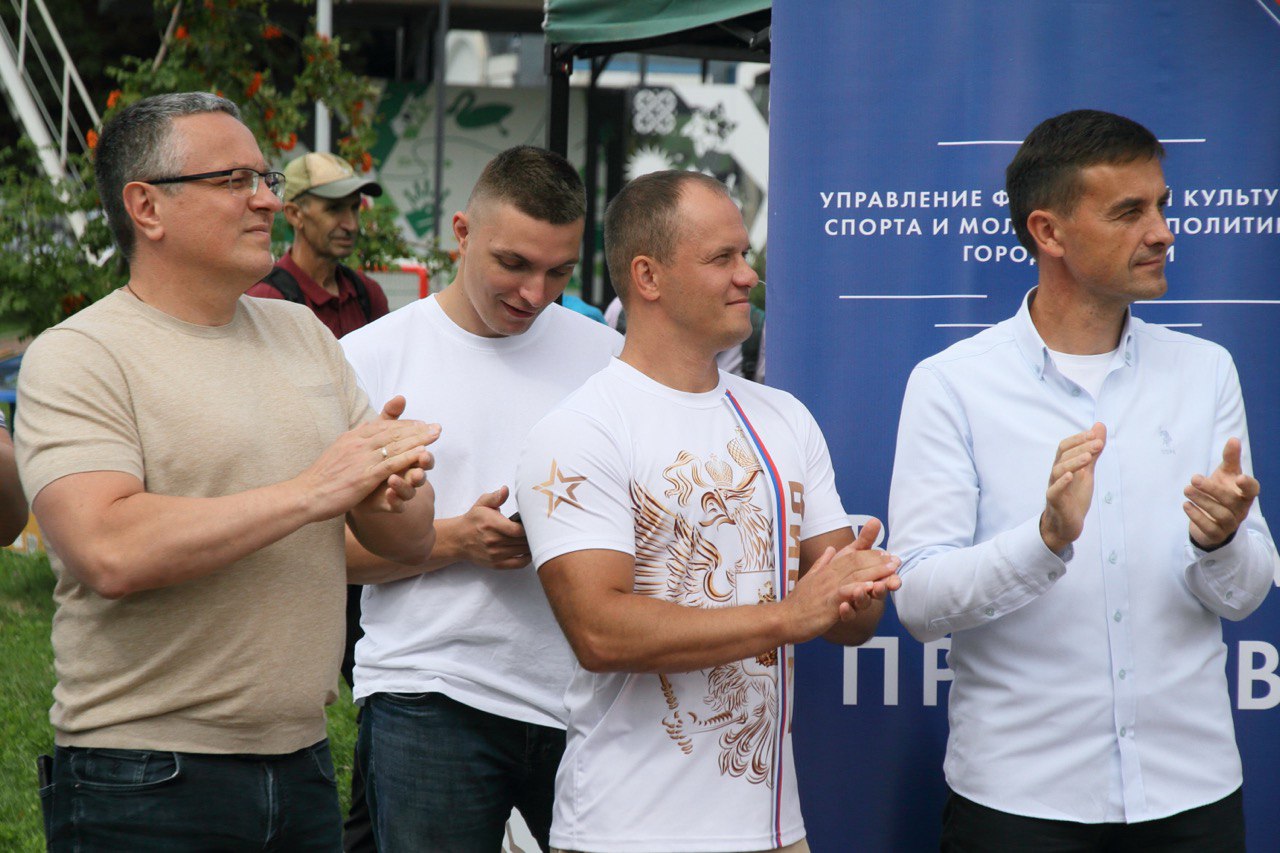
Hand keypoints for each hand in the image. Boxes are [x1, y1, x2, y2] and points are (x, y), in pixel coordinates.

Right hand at [300, 395, 440, 519]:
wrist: (306, 495)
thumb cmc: (321, 479)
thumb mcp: (337, 453)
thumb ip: (353, 443)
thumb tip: (364, 431)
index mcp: (351, 437)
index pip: (382, 426)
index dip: (404, 424)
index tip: (420, 423)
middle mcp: (358, 443)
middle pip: (393, 432)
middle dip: (417, 428)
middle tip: (436, 426)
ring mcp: (362, 458)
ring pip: (396, 444)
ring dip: (419, 439)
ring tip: (436, 435)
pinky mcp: (365, 475)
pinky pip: (391, 463)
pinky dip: (409, 456)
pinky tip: (423, 453)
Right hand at [448, 486, 530, 568]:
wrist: (459, 539)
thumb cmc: (473, 520)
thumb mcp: (482, 504)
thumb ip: (495, 497)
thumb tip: (505, 490)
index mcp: (491, 524)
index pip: (517, 530)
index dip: (529, 527)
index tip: (534, 523)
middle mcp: (493, 541)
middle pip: (522, 541)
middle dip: (532, 535)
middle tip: (538, 529)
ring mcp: (495, 554)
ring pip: (522, 551)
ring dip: (531, 545)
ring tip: (536, 538)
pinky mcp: (496, 564)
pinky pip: (518, 564)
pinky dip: (527, 558)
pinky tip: (529, 551)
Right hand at [783, 519, 900, 641]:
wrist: (784, 619)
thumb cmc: (799, 602)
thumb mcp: (811, 577)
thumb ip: (823, 563)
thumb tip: (830, 548)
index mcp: (828, 570)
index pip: (852, 556)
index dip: (871, 554)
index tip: (887, 554)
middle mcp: (829, 576)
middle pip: (857, 563)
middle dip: (879, 562)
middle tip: (896, 561)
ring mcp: (829, 589)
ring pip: (855, 576)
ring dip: (875, 573)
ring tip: (891, 572)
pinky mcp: (828, 604)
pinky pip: (845, 594)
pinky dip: (857, 589)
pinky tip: (870, 586)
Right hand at [1040, 423, 1104, 552]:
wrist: (1067, 524)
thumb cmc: (1075, 495)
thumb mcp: (1087, 471)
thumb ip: (1093, 451)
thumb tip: (1099, 426)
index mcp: (1063, 465)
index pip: (1065, 446)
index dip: (1078, 438)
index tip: (1095, 434)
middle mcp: (1056, 474)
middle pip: (1063, 456)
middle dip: (1081, 448)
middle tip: (1098, 443)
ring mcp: (1054, 487)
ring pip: (1058, 471)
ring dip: (1073, 462)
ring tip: (1088, 458)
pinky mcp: (1055, 502)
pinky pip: (1054, 491)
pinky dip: (1061, 483)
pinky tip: (1071, 476)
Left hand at [1185, 437, 1259, 548]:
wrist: (1211, 519)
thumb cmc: (1222, 492)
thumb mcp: (1226, 474)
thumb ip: (1230, 458)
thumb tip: (1234, 439)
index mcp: (1244, 494)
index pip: (1253, 490)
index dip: (1248, 485)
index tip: (1240, 477)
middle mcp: (1240, 509)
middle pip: (1231, 500)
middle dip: (1212, 489)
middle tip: (1193, 478)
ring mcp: (1230, 524)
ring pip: (1220, 514)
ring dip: (1202, 501)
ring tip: (1186, 490)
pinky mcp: (1217, 534)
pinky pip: (1209, 527)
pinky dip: (1197, 516)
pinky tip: (1186, 505)